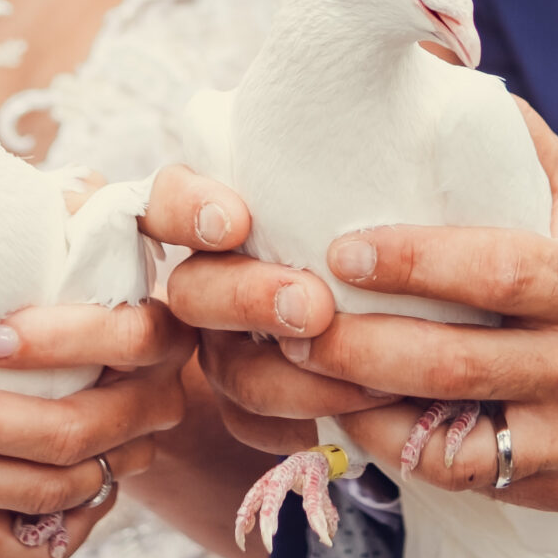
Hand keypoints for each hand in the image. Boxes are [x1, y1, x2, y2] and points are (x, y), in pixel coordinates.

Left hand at [0, 164, 251, 557]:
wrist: (81, 343)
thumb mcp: (83, 220)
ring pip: (52, 489)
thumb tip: (69, 189)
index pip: (125, 341)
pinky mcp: (90, 508)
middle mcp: (152, 403)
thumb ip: (86, 202)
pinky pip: (51, 547)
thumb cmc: (67, 263)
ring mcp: (122, 462)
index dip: (58, 343)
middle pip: (75, 431)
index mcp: (160, 328)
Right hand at [161, 167, 402, 454]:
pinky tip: (351, 420)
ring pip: (232, 371)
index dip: (185, 209)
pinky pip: (255, 426)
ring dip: (302, 378)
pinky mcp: (240, 409)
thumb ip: (340, 191)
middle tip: (313, 308)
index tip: (233, 221)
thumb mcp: (356, 208)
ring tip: (371, 380)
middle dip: (251, 299)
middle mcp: (207, 283)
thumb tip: (380, 132)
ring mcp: (216, 349)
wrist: (390, 331)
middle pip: (194, 291)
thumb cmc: (379, 248)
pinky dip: (305, 426)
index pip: (167, 199)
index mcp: (215, 219)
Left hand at [207, 101, 557, 511]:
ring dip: (366, 408)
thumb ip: (516, 139)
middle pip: (458, 363)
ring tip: (302, 371)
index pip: (498, 271)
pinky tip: (353, 415)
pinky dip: (401, 450)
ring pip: (453, 438)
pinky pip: (464, 475)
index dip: (416, 263)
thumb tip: (431, 66)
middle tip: (290, 318)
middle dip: (362, 345)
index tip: (343, 245)